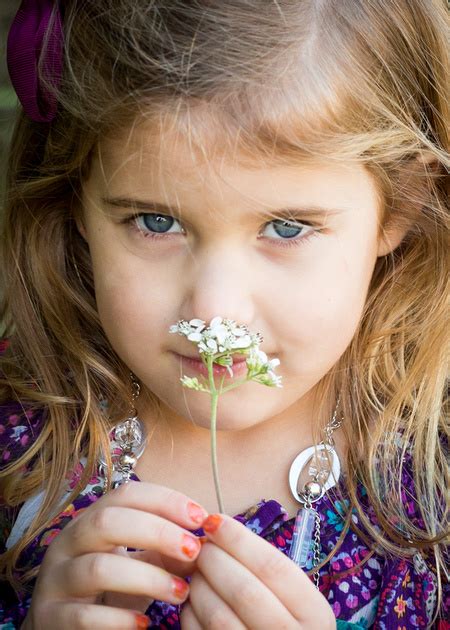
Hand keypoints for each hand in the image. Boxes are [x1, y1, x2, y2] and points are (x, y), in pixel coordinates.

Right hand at [22, 481, 208, 628]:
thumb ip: (168, 550)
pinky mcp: (52, 617)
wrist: (66, 626)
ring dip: (148, 578)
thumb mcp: (140, 562)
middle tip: (193, 550)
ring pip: (99, 568)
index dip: (165, 500)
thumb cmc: (111, 588)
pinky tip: (145, 624)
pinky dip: (119, 619)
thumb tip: (205, 542)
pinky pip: (84, 616)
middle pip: (108, 521)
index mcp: (90, 519)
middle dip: (157, 532)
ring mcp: (55, 580)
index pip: (127, 494)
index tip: (200, 518)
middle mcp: (68, 542)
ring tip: (181, 592)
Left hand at [180, 513, 335, 629]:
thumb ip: (269, 571)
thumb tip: (221, 530)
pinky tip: (193, 599)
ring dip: (199, 585)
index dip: (238, 539)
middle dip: (214, 560)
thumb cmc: (288, 623)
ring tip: (197, 571)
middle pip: (243, 590)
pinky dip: (191, 613)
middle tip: (201, 546)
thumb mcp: (297, 600)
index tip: (214, 521)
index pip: (272, 566)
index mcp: (314, 614)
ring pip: (218, 616)